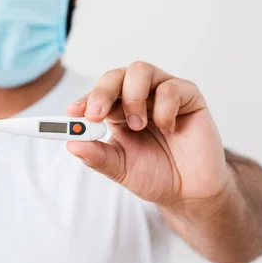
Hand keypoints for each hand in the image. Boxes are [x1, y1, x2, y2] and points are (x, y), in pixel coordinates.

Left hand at [66, 62, 231, 206]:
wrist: (190, 192)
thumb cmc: (155, 175)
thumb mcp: (119, 168)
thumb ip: (97, 156)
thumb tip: (71, 144)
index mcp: (117, 111)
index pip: (97, 95)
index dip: (84, 100)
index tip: (72, 112)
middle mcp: (139, 97)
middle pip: (115, 75)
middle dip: (101, 92)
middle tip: (95, 114)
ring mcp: (163, 93)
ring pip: (140, 70)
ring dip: (132, 96)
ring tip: (136, 125)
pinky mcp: (189, 96)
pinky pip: (171, 87)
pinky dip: (164, 108)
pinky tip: (168, 129)